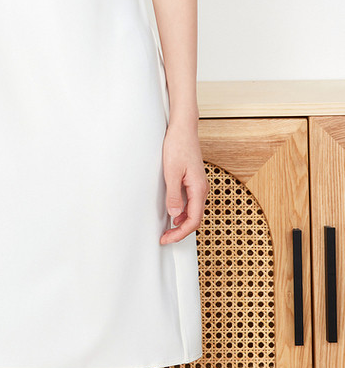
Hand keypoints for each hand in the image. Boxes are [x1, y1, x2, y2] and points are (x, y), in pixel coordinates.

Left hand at [159, 120, 208, 244]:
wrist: (183, 129)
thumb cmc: (178, 146)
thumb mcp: (171, 172)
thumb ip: (174, 194)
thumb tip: (175, 214)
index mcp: (199, 188)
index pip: (193, 220)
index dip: (180, 233)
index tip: (167, 238)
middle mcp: (202, 189)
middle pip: (195, 218)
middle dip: (180, 232)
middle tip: (165, 238)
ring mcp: (198, 185)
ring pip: (193, 211)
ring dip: (181, 223)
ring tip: (167, 230)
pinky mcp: (194, 181)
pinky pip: (191, 202)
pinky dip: (183, 212)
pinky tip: (173, 214)